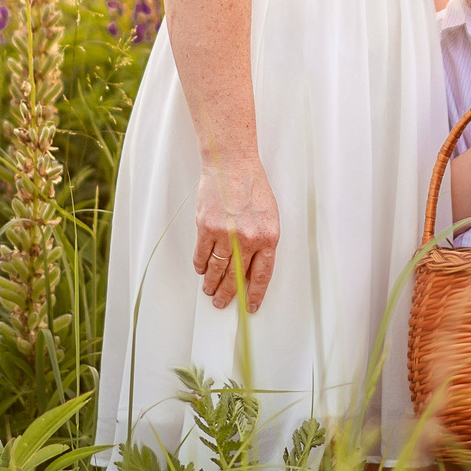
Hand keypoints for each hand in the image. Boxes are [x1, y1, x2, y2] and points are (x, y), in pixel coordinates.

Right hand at [194, 160, 280, 313]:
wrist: (232, 165)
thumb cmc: (252, 186)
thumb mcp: (269, 216)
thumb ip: (263, 242)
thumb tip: (252, 267)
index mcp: (268, 237)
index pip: (261, 276)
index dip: (254, 294)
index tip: (249, 305)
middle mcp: (248, 239)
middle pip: (236, 277)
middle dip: (228, 294)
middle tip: (222, 302)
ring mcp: (226, 234)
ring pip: (217, 269)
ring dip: (212, 284)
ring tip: (210, 291)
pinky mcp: (207, 228)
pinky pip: (202, 255)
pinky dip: (200, 265)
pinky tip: (201, 270)